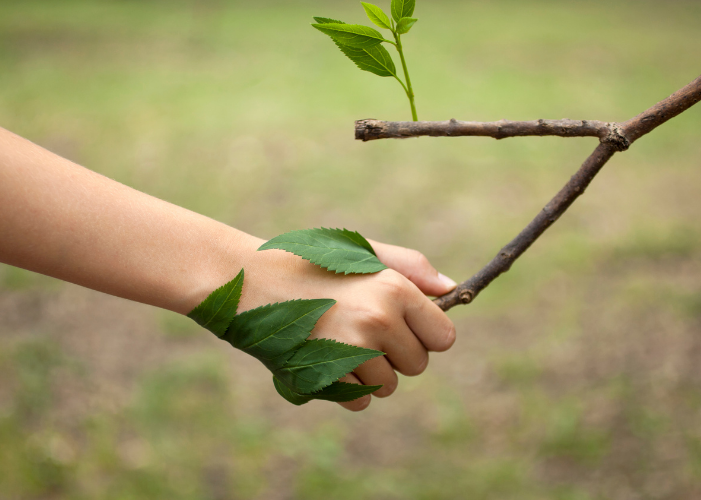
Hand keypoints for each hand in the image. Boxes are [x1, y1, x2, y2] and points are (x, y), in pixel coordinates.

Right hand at [234, 236, 456, 410]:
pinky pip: (359, 401)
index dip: (425, 335)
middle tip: (361, 330)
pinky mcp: (326, 376)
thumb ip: (411, 268)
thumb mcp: (362, 253)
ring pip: (388, 386)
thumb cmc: (310, 263)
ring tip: (338, 341)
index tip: (403, 327)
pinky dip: (344, 389)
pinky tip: (324, 359)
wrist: (249, 281)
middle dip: (396, 355)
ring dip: (370, 373)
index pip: (443, 337)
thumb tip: (452, 290)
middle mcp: (378, 320)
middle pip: (418, 365)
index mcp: (394, 288)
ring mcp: (352, 351)